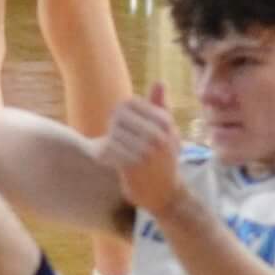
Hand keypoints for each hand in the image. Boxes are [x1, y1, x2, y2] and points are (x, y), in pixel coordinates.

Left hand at [99, 81, 184, 214]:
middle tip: (113, 132)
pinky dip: (106, 152)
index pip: (131, 103)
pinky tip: (107, 156)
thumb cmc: (165, 158)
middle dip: (113, 124)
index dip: (121, 111)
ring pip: (114, 132)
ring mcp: (146, 151)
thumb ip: (161, 106)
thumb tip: (160, 81)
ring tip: (112, 144)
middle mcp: (158, 135)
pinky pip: (111, 150)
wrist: (166, 193)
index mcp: (165, 123)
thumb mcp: (168, 131)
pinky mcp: (133, 166)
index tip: (120, 120)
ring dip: (109, 138)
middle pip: (119, 116)